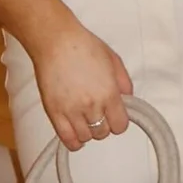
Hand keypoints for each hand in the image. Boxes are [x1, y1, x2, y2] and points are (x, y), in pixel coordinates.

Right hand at [31, 23, 132, 150]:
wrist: (56, 41)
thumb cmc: (84, 45)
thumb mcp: (114, 60)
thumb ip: (124, 83)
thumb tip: (128, 99)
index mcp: (109, 93)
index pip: (120, 126)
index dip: (119, 121)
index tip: (115, 115)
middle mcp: (92, 106)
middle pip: (103, 133)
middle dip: (103, 124)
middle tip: (98, 112)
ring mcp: (72, 111)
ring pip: (86, 137)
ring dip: (88, 130)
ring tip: (85, 117)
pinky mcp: (55, 113)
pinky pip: (68, 139)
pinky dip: (74, 141)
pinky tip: (76, 132)